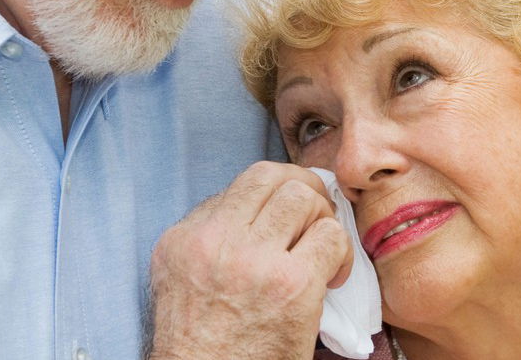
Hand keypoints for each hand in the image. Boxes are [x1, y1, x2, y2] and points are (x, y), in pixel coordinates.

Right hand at [148, 161, 353, 359]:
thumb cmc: (202, 345)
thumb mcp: (179, 280)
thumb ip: (209, 239)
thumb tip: (253, 207)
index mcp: (185, 240)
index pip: (239, 184)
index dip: (274, 190)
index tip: (287, 209)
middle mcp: (215, 242)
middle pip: (271, 177)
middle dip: (302, 188)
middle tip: (314, 214)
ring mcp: (255, 261)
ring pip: (303, 198)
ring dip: (321, 218)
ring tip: (322, 247)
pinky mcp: (292, 285)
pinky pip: (331, 237)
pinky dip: (341, 250)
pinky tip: (333, 275)